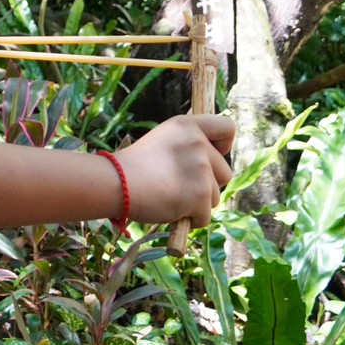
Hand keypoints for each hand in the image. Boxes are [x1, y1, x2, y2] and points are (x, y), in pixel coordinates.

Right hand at [115, 114, 235, 226]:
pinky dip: (191, 219)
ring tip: (172, 198)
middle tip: (180, 186)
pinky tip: (172, 210)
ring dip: (198, 203)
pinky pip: (206, 216)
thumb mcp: (163, 139)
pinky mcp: (200, 194)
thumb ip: (187, 143)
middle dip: (208, 185)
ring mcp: (201, 169)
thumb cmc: (134, 165)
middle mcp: (198, 143)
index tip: (213, 156)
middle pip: (224, 172)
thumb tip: (208, 159)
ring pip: (216, 197)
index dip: (224, 145)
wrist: (117, 183)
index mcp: (188, 125)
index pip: (228, 126)